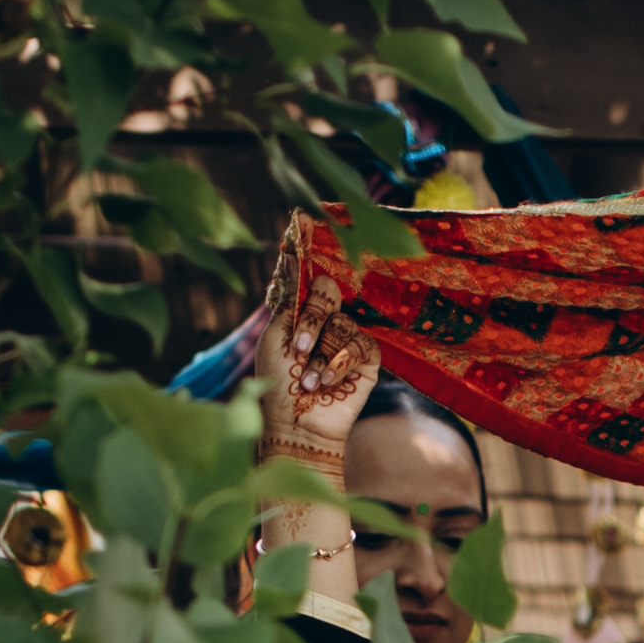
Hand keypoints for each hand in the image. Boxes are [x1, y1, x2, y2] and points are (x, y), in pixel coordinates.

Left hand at [258, 219, 379, 460]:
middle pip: (329, 290)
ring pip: (343, 322)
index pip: (308, 275)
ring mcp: (347, 338)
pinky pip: (360, 344)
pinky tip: (326, 383)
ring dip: (321, 354)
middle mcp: (325, 320)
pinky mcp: (367, 359)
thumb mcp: (275, 336)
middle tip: (299, 346)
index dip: (307, 248)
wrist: (298, 425)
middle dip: (313, 317)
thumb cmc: (277, 385)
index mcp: (299, 311)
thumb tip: (291, 254)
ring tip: (308, 380)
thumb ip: (288, 299)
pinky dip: (339, 364)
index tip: (300, 217)